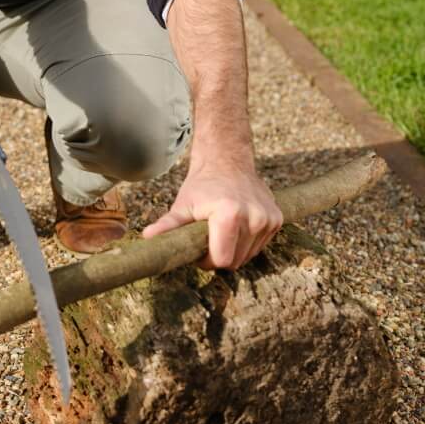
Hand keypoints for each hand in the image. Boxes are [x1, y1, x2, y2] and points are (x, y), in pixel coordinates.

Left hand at [141, 164, 282, 270]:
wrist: (227, 162)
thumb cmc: (202, 186)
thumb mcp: (183, 205)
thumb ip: (168, 225)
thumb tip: (147, 238)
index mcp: (229, 215)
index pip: (221, 260)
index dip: (207, 260)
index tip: (199, 246)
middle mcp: (254, 217)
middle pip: (235, 261)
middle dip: (220, 255)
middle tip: (209, 236)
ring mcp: (268, 219)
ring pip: (249, 256)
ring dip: (234, 249)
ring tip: (222, 228)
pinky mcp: (277, 219)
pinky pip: (259, 246)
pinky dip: (247, 241)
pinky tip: (238, 224)